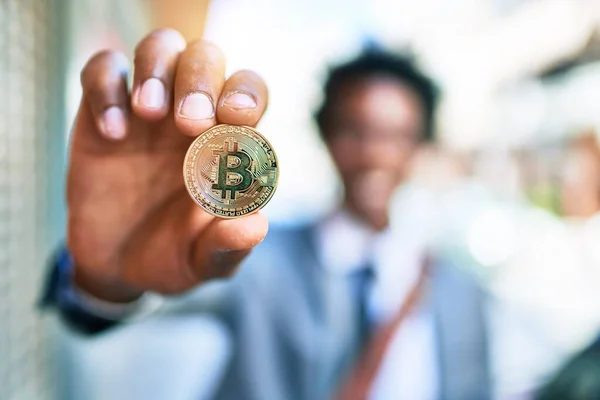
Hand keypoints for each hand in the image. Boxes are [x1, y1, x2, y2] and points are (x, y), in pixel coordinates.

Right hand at [68, 29, 268, 301]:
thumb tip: (254, 225)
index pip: (249, 92)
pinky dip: (107, 88)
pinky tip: (113, 133)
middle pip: (206, 59)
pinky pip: (104, 70)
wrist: (117, 266)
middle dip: (201, 80)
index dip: (247, 94)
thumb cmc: (172, 255)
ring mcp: (147, 111)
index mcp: (227, 142)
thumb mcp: (201, 262)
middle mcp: (192, 116)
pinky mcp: (102, 112)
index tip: (235, 117)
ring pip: (161, 48)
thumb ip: (228, 247)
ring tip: (148, 112)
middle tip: (188, 122)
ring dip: (157, 69)